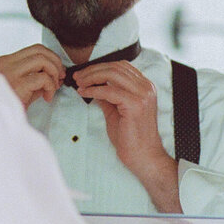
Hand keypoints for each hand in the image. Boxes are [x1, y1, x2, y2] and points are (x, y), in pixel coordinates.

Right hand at [0, 45, 64, 108]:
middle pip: (39, 50)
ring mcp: (10, 72)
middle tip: (60, 77)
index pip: (33, 49)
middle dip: (55, 62)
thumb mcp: (21, 87)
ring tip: (54, 88)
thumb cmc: (9, 107)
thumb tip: (56, 72)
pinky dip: (51, 86)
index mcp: (5, 61)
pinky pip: (43, 78)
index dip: (50, 58)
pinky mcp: (17, 84)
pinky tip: (47, 98)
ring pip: (42, 59)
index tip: (57, 71)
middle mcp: (6, 63)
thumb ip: (35, 76)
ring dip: (54, 73)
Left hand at [72, 62, 181, 213]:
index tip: (84, 73)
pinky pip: (109, 90)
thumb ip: (108, 97)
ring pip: (112, 74)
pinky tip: (84, 93)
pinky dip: (93, 90)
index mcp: (145, 86)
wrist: (143, 157)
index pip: (121, 66)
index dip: (100, 67)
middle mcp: (146, 87)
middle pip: (115, 67)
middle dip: (93, 70)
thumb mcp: (116, 111)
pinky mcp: (135, 104)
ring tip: (79, 83)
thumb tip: (93, 86)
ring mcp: (143, 95)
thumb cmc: (131, 137)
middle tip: (77, 77)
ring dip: (91, 77)